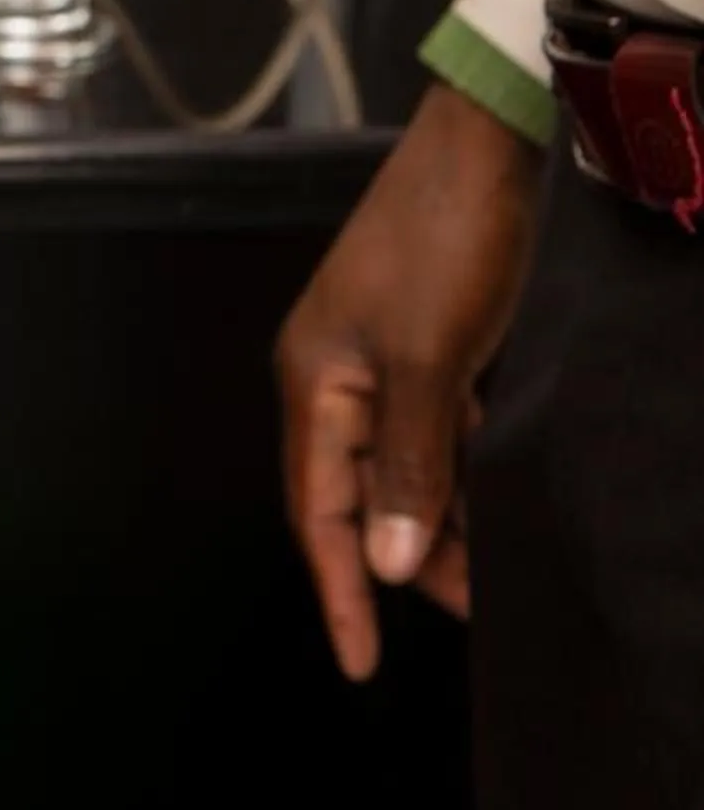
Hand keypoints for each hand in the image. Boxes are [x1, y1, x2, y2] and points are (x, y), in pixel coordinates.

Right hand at [276, 82, 541, 680]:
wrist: (485, 145)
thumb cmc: (447, 244)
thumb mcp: (430, 361)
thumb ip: (408, 465)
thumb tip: (381, 562)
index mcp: (315, 380)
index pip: (318, 510)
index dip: (339, 591)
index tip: (361, 665)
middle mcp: (334, 375)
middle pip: (359, 495)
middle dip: (404, 560)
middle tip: (471, 611)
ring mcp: (378, 357)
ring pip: (401, 467)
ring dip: (437, 519)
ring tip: (491, 570)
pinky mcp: (421, 341)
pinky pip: (429, 433)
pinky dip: (456, 474)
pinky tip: (494, 499)